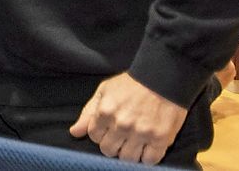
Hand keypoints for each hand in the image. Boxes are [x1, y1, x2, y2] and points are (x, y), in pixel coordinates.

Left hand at [68, 72, 187, 164]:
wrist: (163, 77)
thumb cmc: (132, 84)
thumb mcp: (104, 91)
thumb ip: (88, 113)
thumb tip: (74, 133)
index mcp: (105, 112)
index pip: (94, 137)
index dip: (100, 133)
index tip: (109, 129)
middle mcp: (122, 125)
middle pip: (108, 151)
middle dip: (112, 145)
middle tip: (121, 136)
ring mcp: (141, 133)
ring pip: (127, 159)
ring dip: (129, 153)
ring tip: (134, 143)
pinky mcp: (160, 139)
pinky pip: (150, 161)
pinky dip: (147, 158)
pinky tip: (147, 147)